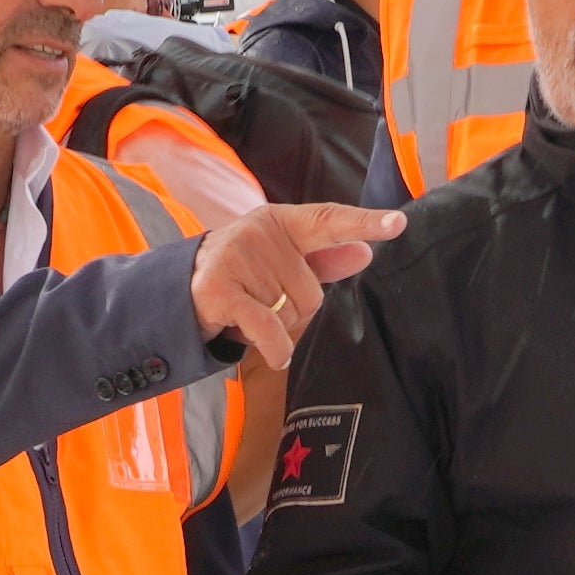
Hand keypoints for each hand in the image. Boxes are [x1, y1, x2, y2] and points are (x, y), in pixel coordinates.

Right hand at [186, 202, 400, 368]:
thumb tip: (364, 253)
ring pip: (290, 314)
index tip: (398, 223)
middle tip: (262, 302)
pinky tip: (274, 353)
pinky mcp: (220, 291)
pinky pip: (269, 328)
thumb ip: (323, 258)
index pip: (327, 221)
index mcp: (279, 221)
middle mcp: (259, 233)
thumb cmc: (240, 275)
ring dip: (276, 326)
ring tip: (249, 313)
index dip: (364, 223)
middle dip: (293, 309)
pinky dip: (275, 347)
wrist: (176, 291)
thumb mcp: (280, 260)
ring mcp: (237, 259)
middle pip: (312, 291)